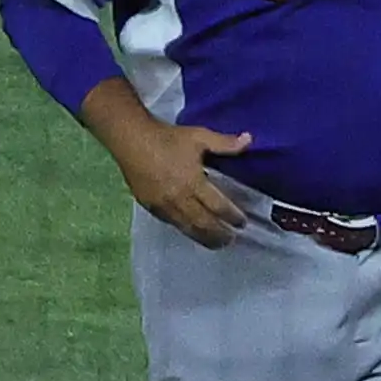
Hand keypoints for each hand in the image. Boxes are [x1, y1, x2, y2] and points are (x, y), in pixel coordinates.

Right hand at [105, 104, 258, 245]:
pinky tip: (191, 231)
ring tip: (216, 243)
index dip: (232, 217)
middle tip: (231, 239)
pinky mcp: (148, 205)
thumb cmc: (167, 138)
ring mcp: (162, 204)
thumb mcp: (199, 137)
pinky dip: (184, 229)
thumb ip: (225, 143)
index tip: (242, 223)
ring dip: (203, 237)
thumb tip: (250, 139)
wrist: (130, 138)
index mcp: (193, 182)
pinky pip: (170, 222)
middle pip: (203, 223)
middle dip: (219, 234)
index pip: (218, 207)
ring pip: (186, 227)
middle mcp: (178, 198)